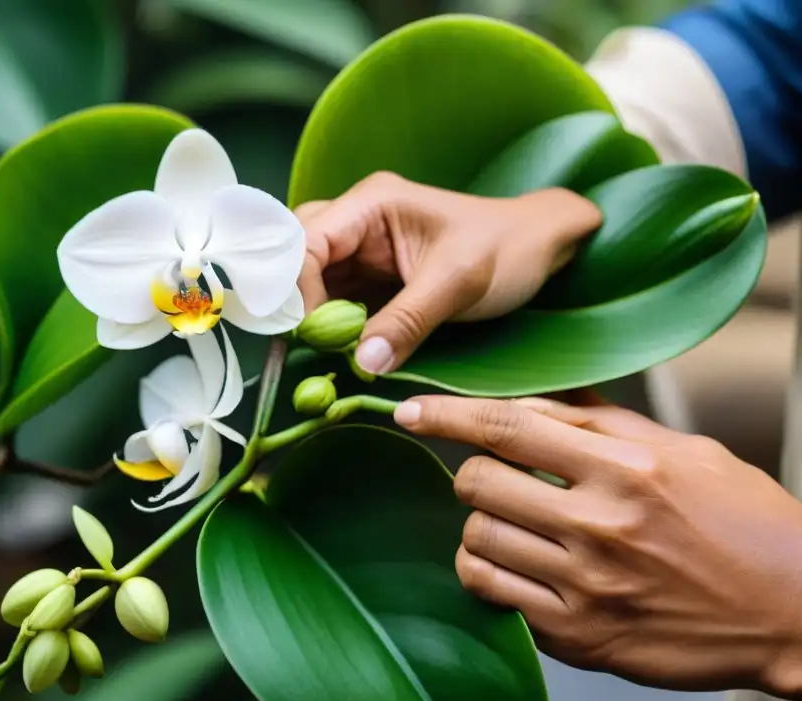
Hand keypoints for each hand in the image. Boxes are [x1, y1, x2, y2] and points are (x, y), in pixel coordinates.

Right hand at [294, 172, 601, 374]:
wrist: (540, 250)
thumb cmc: (507, 251)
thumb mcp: (458, 283)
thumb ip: (407, 321)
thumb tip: (362, 363)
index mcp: (372, 203)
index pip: (306, 242)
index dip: (297, 289)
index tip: (314, 335)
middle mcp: (356, 220)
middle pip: (294, 255)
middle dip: (293, 299)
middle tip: (306, 344)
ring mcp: (360, 250)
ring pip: (307, 279)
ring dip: (308, 315)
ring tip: (321, 350)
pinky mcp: (369, 278)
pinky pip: (331, 299)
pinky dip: (328, 325)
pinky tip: (335, 349)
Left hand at [392, 395, 801, 696]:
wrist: (797, 610)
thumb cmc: (745, 522)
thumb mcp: (684, 451)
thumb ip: (603, 422)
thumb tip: (536, 397)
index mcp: (627, 467)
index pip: (509, 426)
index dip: (447, 414)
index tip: (410, 410)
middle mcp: (602, 525)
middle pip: (476, 483)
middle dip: (471, 473)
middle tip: (494, 477)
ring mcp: (588, 586)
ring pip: (476, 538)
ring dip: (482, 524)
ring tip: (515, 523)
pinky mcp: (581, 637)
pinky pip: (493, 594)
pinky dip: (488, 571)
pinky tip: (515, 563)